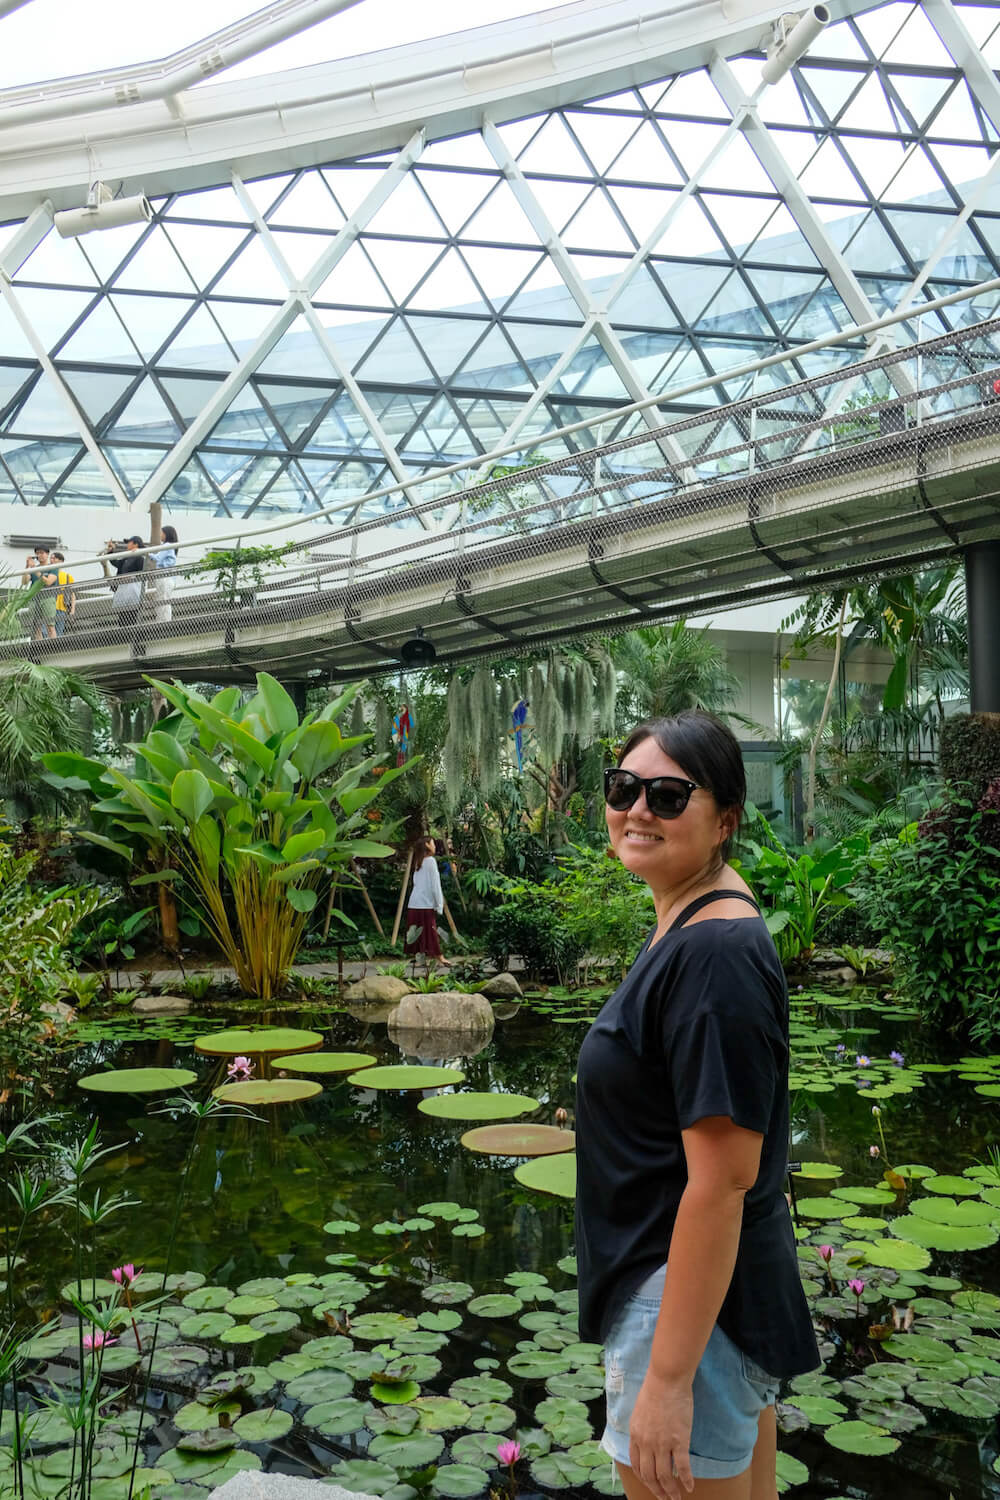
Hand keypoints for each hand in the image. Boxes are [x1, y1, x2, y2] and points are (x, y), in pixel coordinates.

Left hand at [628, 1373, 693, 1499]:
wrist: (667, 1379)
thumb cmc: (655, 1389)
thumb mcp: (640, 1411)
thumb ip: (641, 1429)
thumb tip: (646, 1441)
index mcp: (635, 1435)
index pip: (637, 1465)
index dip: (644, 1479)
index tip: (651, 1486)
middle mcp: (646, 1443)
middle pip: (649, 1475)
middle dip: (657, 1490)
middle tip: (664, 1498)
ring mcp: (662, 1443)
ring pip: (665, 1476)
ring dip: (671, 1491)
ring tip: (676, 1498)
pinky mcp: (679, 1441)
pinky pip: (682, 1467)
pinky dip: (686, 1480)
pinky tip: (690, 1487)